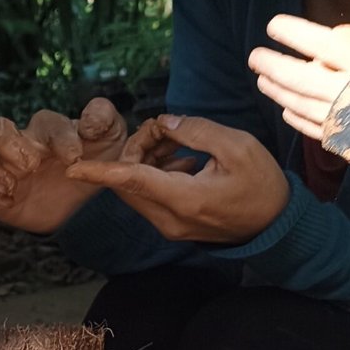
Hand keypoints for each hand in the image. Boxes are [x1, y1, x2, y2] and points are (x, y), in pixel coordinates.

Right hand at [0, 98, 127, 234]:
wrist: (87, 204)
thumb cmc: (97, 163)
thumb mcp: (111, 138)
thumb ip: (104, 119)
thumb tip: (88, 122)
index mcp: (46, 129)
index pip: (43, 121)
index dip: (59, 139)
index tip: (75, 159)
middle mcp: (19, 144)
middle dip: (10, 146)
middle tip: (32, 167)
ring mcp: (4, 169)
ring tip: (11, 186)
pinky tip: (8, 203)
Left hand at [64, 115, 289, 244]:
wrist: (276, 225)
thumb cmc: (262, 184)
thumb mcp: (237, 147)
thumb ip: (197, 131)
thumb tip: (164, 123)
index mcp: (184, 199)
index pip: (132, 182)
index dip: (101, 172)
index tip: (73, 169)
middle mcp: (169, 218)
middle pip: (129, 182)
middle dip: (136, 150)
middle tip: (166, 131)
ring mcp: (169, 226)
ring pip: (138, 189)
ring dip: (147, 160)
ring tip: (180, 142)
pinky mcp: (173, 226)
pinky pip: (150, 196)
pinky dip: (156, 173)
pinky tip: (184, 158)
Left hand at [251, 0, 349, 139]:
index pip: (323, 43)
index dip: (296, 33)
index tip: (273, 25)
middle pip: (304, 79)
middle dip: (276, 66)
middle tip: (253, 57)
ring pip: (306, 107)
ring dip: (281, 93)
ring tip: (263, 81)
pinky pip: (320, 132)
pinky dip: (301, 121)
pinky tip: (287, 113)